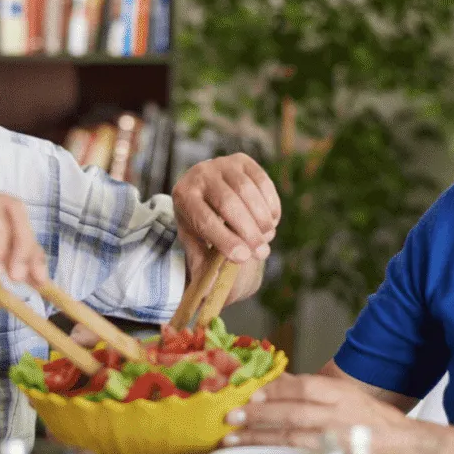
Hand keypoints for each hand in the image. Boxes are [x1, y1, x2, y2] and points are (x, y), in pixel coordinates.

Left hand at [172, 152, 280, 271]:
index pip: (205, 219)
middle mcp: (199, 174)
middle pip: (228, 203)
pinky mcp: (243, 160)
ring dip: (261, 218)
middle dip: (248, 231)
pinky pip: (262, 182)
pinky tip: (270, 222)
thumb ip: (203, 266)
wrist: (206, 194)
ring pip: (248, 191)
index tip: (243, 258)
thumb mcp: (195, 246)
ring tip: (266, 238)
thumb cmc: (201, 227)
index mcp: (183, 196)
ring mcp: (222, 163)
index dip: (226, 240)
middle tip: (261, 253)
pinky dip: (270, 204)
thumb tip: (211, 292)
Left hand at [224, 373, 405, 448]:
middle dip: (259, 414)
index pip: (305, 386)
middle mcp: (339, 415)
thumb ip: (315, 390)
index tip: (253, 392)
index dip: (277, 389)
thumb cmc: (374, 421)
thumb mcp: (347, 395)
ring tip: (233, 439)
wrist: (407, 448)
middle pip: (294, 412)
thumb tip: (279, 382)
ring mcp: (337, 442)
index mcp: (341, 394)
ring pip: (293, 438)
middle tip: (232, 416)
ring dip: (260, 439)